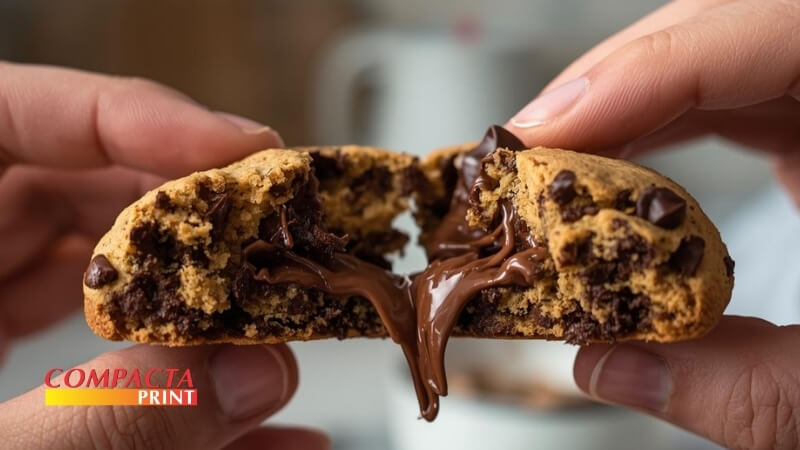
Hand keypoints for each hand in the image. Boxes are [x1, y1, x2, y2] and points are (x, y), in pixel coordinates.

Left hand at [0, 61, 327, 449]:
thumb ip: (102, 423)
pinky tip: (258, 429)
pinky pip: (109, 357)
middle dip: (192, 224)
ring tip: (277, 335)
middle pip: (82, 192)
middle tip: (274, 247)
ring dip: (202, 310)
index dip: (128, 115)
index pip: (10, 117)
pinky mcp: (24, 388)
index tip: (234, 150)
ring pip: (112, 278)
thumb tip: (245, 371)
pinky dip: (182, 390)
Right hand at [504, 1, 799, 447]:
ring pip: (710, 58)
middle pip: (721, 30)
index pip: (766, 26)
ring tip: (548, 172)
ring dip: (620, 112)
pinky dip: (654, 132)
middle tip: (527, 159)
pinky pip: (723, 95)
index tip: (543, 133)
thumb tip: (608, 370)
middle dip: (610, 90)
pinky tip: (610, 172)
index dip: (641, 72)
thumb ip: (755, 392)